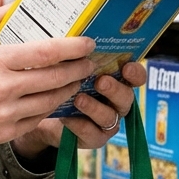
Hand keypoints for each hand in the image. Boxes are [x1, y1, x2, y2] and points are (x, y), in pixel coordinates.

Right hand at [0, 7, 102, 151]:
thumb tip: (14, 5)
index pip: (45, 52)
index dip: (72, 47)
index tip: (87, 42)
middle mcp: (3, 89)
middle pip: (55, 77)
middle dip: (79, 68)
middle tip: (90, 61)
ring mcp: (6, 114)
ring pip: (51, 100)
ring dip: (70, 88)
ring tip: (77, 78)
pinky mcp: (5, 133)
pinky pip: (38, 119)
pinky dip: (51, 107)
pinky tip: (56, 98)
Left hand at [10, 61, 145, 161]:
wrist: (43, 114)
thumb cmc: (60, 85)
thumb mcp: (68, 69)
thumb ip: (78, 58)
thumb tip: (75, 39)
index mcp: (115, 81)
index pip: (135, 77)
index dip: (135, 73)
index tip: (127, 67)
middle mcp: (116, 102)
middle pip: (126, 97)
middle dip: (114, 89)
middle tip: (101, 81)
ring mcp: (107, 122)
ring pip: (110, 117)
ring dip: (95, 107)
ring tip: (79, 99)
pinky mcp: (94, 138)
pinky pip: (93, 134)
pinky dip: (80, 125)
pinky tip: (67, 117)